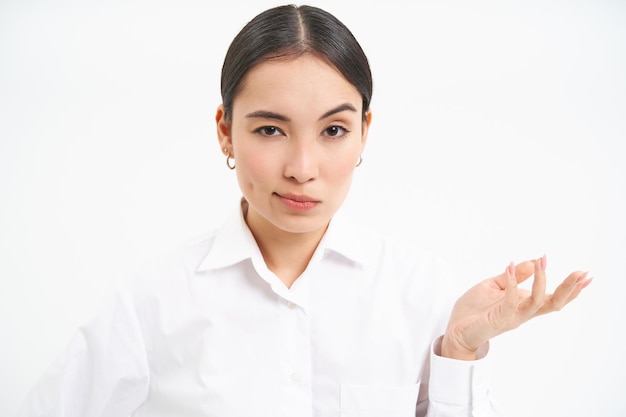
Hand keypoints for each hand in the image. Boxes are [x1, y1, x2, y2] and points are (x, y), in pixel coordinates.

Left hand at [441, 255, 591, 359]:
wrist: (455, 328)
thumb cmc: (474, 310)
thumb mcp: (494, 286)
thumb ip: (514, 277)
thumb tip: (532, 261)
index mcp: (523, 305)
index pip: (552, 298)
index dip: (570, 289)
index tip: (586, 276)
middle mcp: (522, 312)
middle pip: (554, 304)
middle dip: (569, 289)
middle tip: (581, 273)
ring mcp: (512, 316)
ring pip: (537, 303)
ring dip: (542, 281)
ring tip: (542, 262)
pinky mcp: (499, 319)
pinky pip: (511, 302)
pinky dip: (513, 283)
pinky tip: (511, 267)